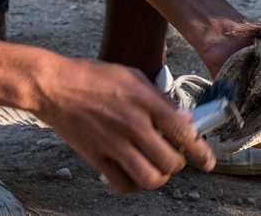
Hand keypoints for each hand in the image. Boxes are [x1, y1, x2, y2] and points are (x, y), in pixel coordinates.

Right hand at [31, 56, 215, 192]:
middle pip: (170, 161)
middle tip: (175, 158)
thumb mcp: (132, 77)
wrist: (53, 86)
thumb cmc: (91, 77)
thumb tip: (184, 119)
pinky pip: (122, 184)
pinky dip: (133, 184)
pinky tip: (133, 173)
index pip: (183, 132)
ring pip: (149, 178)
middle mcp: (132, 125)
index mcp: (144, 102)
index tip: (207, 161)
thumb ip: (160, 99)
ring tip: (156, 168)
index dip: (200, 150)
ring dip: (158, 177)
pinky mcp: (96, 157)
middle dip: (178, 164)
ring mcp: (113, 144)